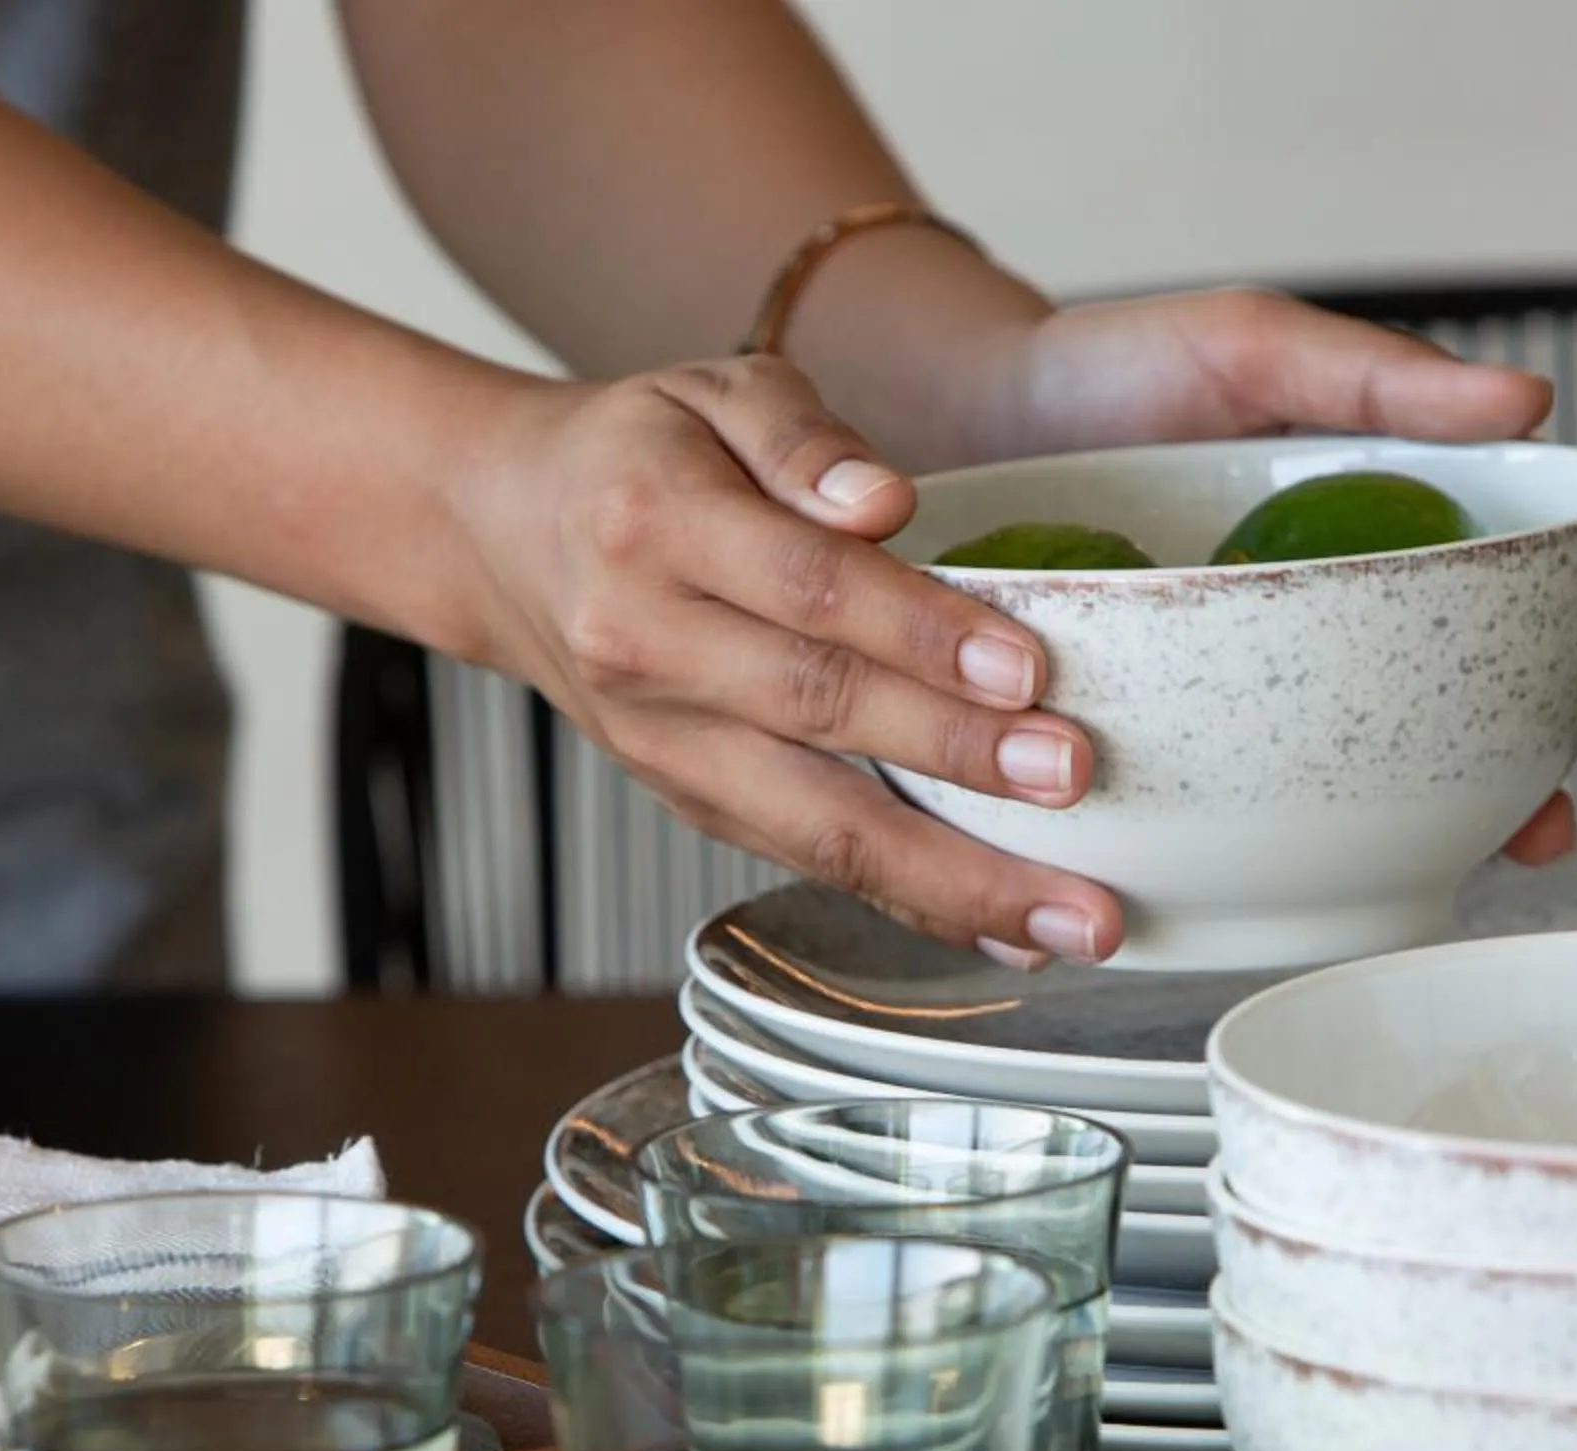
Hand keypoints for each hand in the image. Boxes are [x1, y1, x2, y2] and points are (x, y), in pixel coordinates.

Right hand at [451, 358, 1125, 964]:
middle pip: (815, 714)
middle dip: (953, 757)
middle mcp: (646, 648)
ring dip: (947, 880)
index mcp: (654, 526)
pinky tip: (999, 931)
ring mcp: (663, 744)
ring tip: (1065, 917)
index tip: (1028, 668)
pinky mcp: (687, 802)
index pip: (808, 588)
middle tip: (1071, 779)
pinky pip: (804, 860)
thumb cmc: (638, 456)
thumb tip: (887, 504)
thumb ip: (803, 440)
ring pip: (811, 825)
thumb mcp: (713, 393)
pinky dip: (906, 903)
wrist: (506, 537)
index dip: (919, 633)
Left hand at [980, 287, 1576, 862]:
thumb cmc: (1104, 370)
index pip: (1536, 553)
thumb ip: (1375, 376)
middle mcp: (1343, 602)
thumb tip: (1531, 397)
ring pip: (1411, 755)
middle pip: (1500, 672)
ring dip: (1487, 803)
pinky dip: (1342, 843)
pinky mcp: (1194, 738)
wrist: (953, 429)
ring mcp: (1273, 677)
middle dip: (1572, 728)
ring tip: (1519, 840)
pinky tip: (1374, 876)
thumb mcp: (1246, 346)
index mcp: (1382, 506)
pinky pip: (1283, 799)